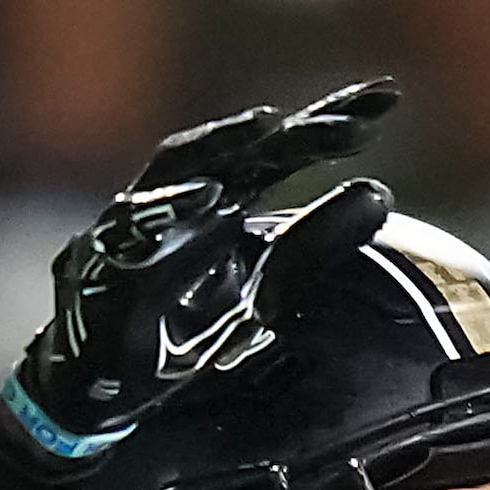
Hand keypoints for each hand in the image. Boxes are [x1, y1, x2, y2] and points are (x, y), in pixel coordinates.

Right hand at [4, 80, 401, 461]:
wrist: (105, 390)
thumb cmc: (181, 330)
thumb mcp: (263, 293)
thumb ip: (313, 248)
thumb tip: (378, 191)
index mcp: (217, 204)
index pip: (277, 153)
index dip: (328, 123)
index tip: (387, 99)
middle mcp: (174, 202)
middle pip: (233, 151)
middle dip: (291, 130)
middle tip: (353, 118)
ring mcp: (133, 230)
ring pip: (175, 171)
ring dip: (221, 145)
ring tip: (274, 125)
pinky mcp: (101, 270)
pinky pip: (134, 234)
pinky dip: (171, 214)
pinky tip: (213, 200)